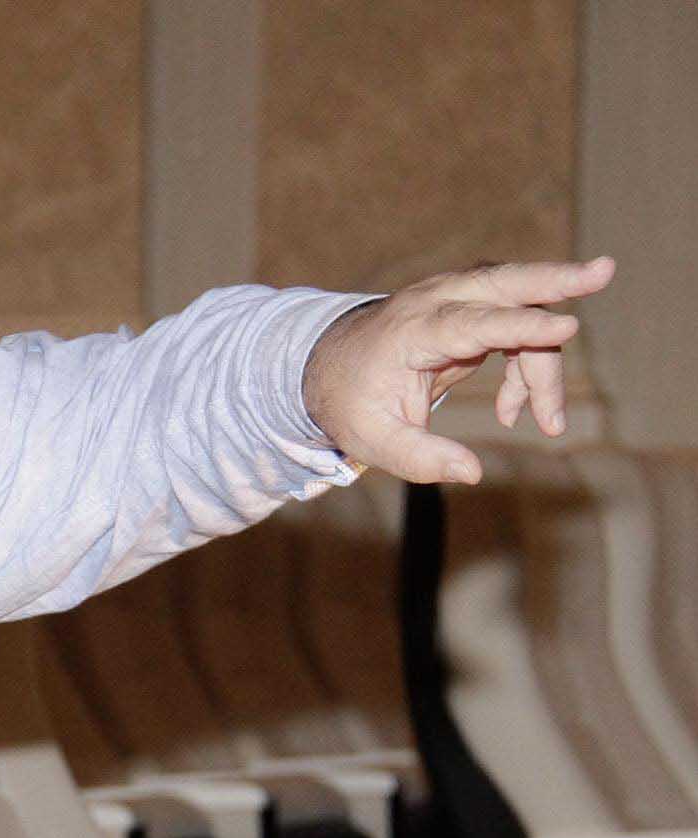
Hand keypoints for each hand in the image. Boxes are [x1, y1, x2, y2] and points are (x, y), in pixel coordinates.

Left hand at [302, 256, 615, 484]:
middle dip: (556, 279)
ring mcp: (454, 300)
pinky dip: (527, 365)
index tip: (564, 330)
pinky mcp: (470, 310)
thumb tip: (471, 472)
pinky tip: (514, 410)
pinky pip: (515, 328)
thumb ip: (419, 458)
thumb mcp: (371, 440)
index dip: (518, 327)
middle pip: (504, 283)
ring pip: (520, 309)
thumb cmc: (349, 401)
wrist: (327, 366)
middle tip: (605, 270)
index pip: (471, 323)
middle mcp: (435, 303)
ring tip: (545, 422)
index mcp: (410, 330)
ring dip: (544, 360)